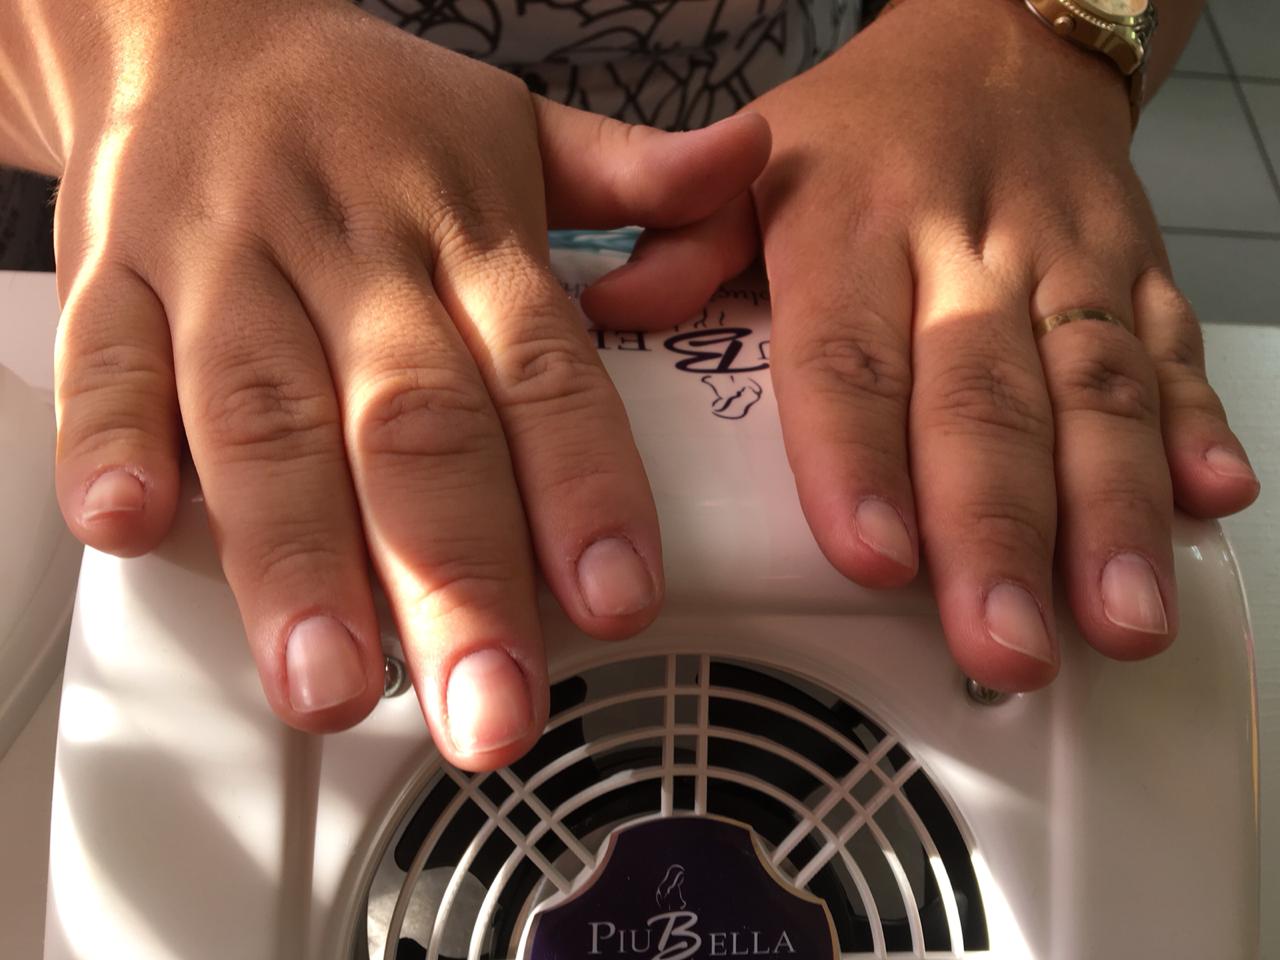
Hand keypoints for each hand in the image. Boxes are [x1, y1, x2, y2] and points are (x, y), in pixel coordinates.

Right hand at [35, 0, 769, 765]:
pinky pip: (110, 361)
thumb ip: (632, 177)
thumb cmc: (370, 116)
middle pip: (411, 426)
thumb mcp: (514, 130)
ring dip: (296, 558)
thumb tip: (748, 158)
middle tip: (488, 710)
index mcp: (463, 232)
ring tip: (331, 684)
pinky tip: (136, 524)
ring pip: (263, 419)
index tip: (616, 603)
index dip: (582, 486)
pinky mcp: (116, 281)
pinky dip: (113, 440)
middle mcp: (350, 256)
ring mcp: (226, 266)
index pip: (540, 368)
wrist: (192, 28)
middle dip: (452, 579)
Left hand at [583, 0, 1258, 688]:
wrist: (998, 46)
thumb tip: (611, 309)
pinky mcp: (1138, 278)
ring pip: (1095, 392)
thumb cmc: (867, 131)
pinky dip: (1197, 428)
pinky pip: (1174, 354)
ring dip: (1112, 511)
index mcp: (855, 225)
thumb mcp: (759, 166)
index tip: (871, 555)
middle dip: (996, 530)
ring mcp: (1065, 266)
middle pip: (984, 398)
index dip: (860, 457)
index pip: (849, 354)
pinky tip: (1210, 502)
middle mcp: (967, 250)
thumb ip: (685, 240)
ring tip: (1116, 615)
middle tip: (1002, 640)